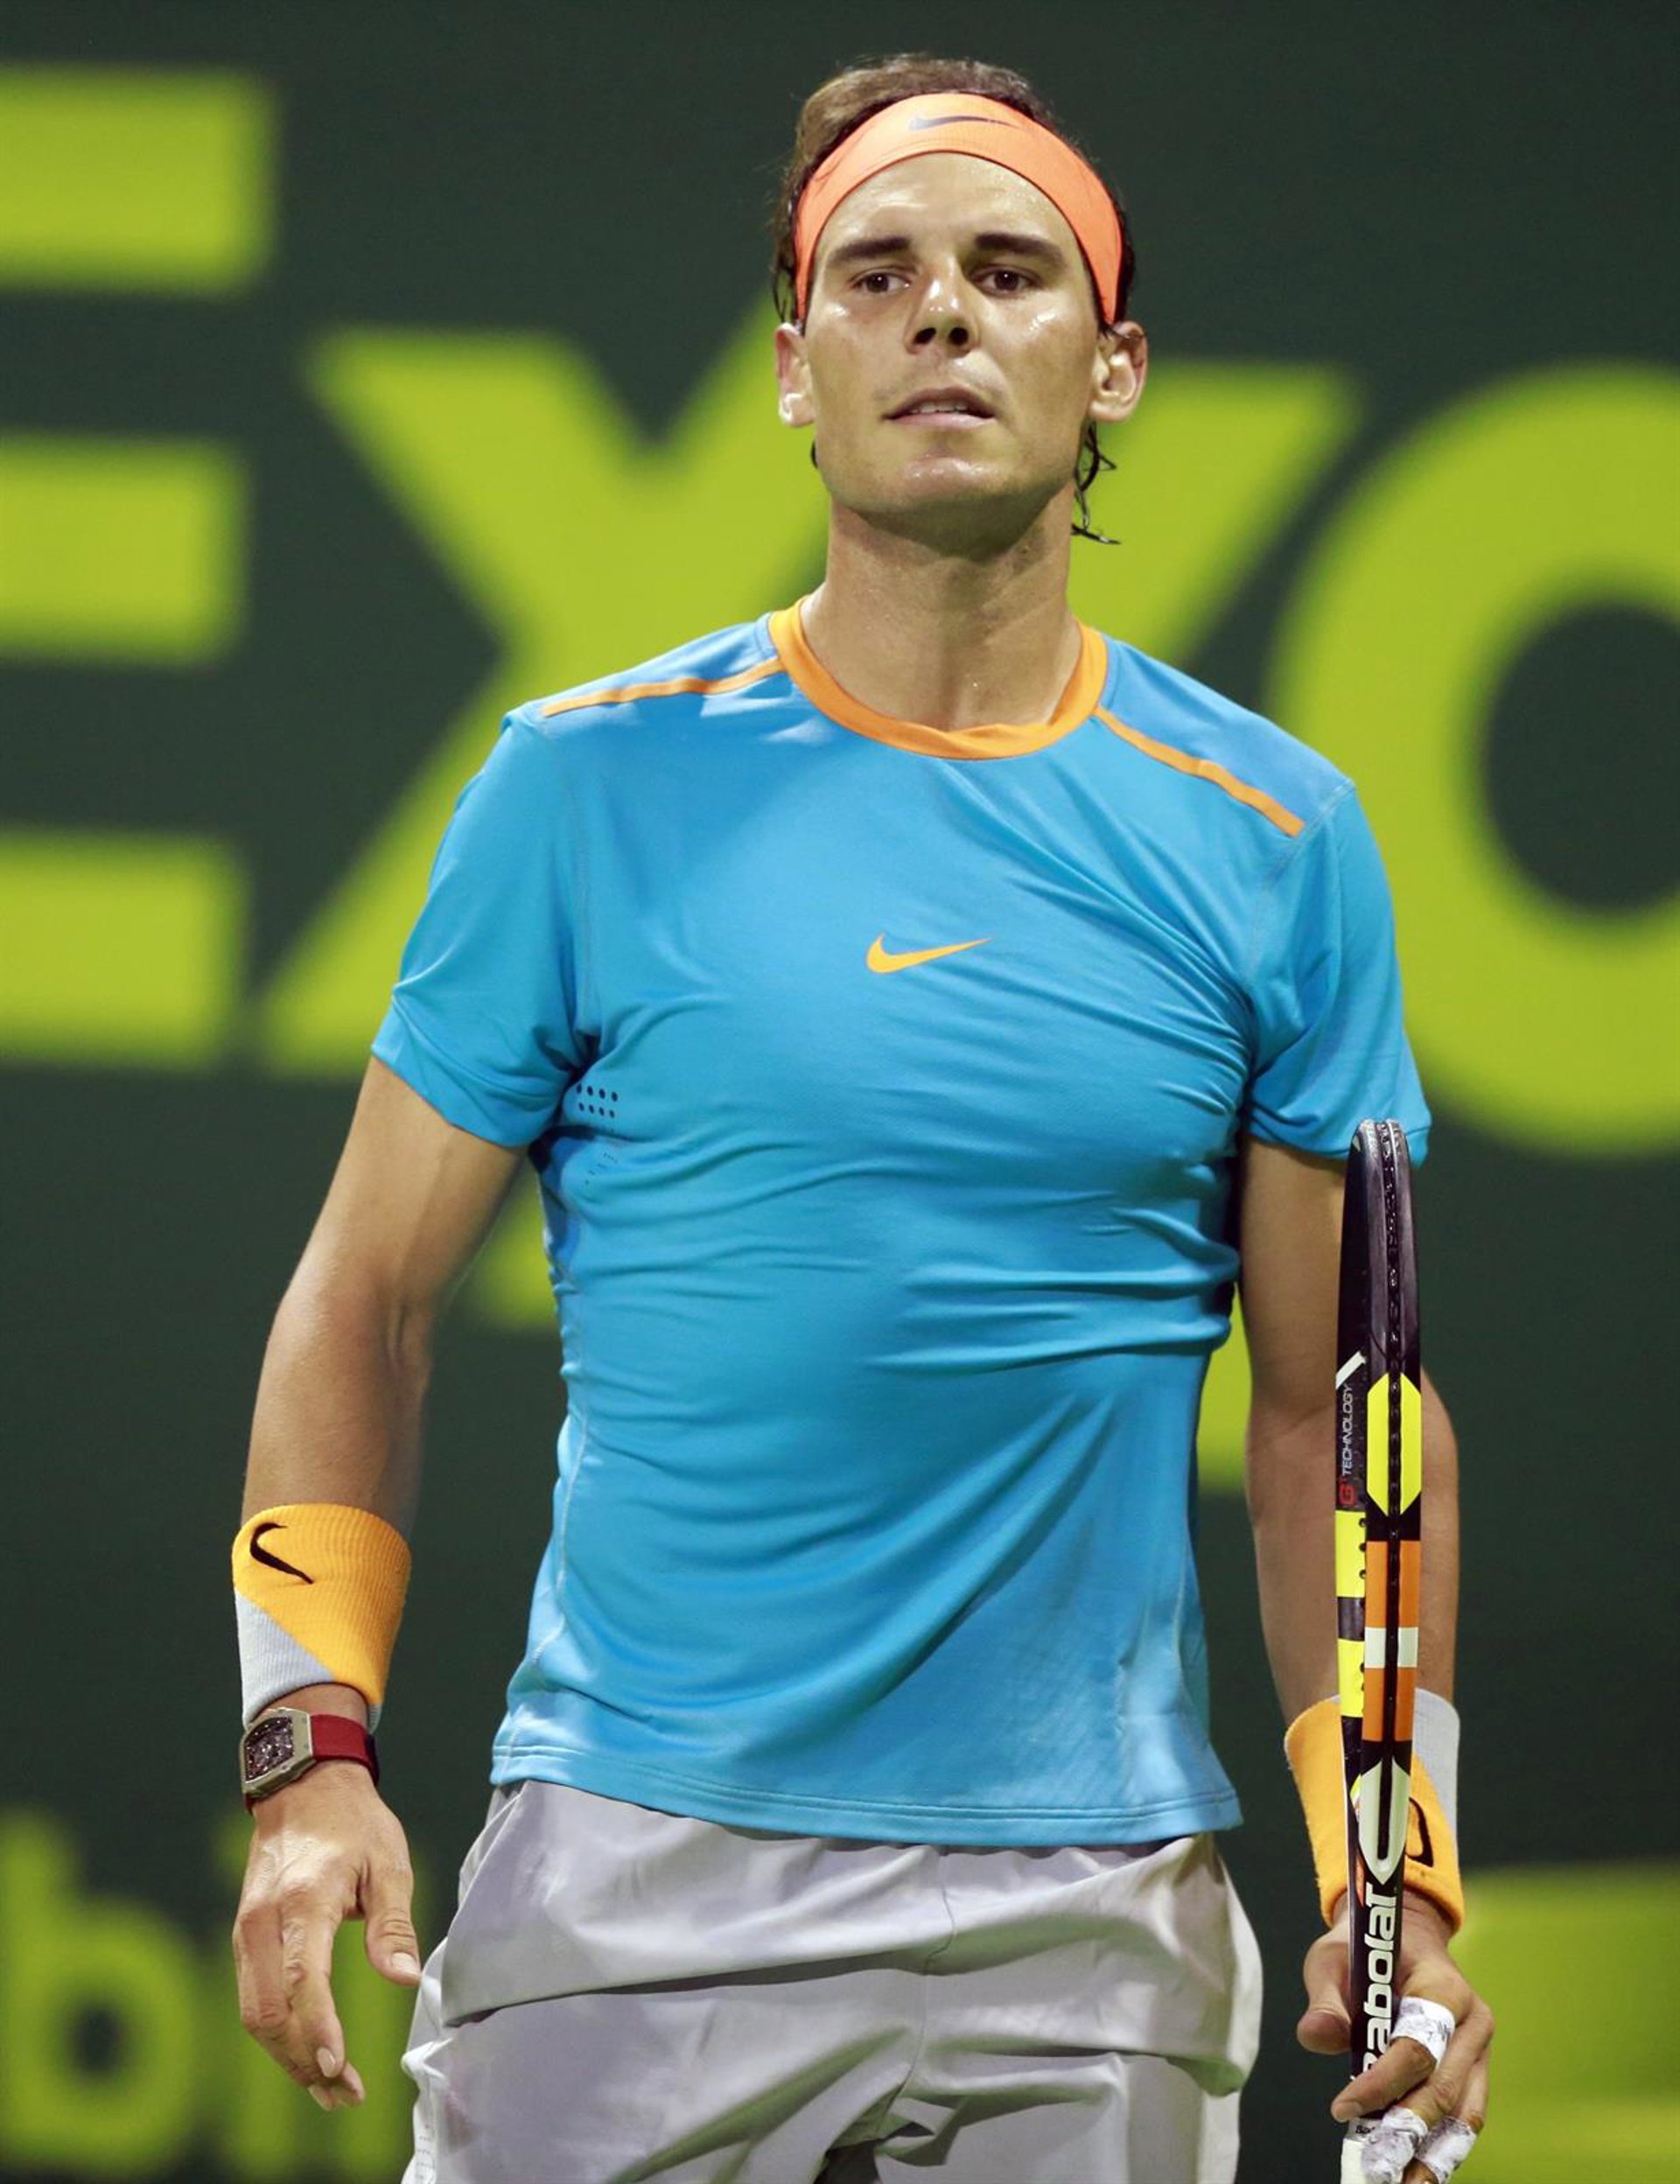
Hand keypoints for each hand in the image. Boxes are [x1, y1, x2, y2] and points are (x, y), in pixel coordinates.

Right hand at [232, 1759, 422, 2108]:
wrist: (302, 1786)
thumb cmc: (353, 1822)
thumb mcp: (389, 1862)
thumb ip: (394, 1923)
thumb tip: (406, 1978)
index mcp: (304, 1901)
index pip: (301, 1978)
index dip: (317, 2026)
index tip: (338, 2065)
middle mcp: (263, 1922)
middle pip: (269, 2011)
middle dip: (305, 2061)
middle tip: (346, 2094)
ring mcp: (246, 1931)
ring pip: (254, 2015)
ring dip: (288, 2057)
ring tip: (331, 2090)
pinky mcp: (243, 1938)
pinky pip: (252, 2000)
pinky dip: (276, 2035)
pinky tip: (306, 2055)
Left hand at [1299, 1889, 1493, 2180]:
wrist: (1407, 1939)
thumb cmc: (1367, 1948)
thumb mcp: (1334, 1957)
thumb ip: (1326, 1998)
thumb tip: (1316, 2038)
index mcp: (1444, 1986)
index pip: (1417, 2046)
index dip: (1381, 2083)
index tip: (1342, 2108)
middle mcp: (1473, 2022)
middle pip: (1443, 2088)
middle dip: (1407, 2131)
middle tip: (1374, 2165)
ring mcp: (1480, 2051)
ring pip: (1463, 2114)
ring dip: (1432, 2154)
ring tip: (1401, 2183)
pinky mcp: (1476, 2073)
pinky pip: (1464, 2117)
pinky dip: (1441, 2147)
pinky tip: (1415, 2171)